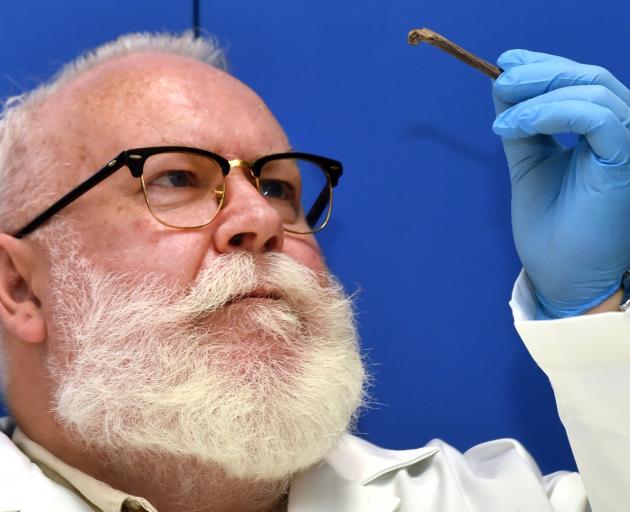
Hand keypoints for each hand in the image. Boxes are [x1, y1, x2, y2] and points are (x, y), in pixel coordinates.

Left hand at [492, 49, 629, 317]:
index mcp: (603, 132)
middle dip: (539, 73)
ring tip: (502, 118)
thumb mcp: (529, 164)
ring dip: (538, 95)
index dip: (545, 65)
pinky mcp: (626, 162)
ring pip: (592, 91)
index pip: (581, 82)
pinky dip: (552, 113)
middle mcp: (623, 133)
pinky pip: (595, 118)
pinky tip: (516, 126)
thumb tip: (504, 84)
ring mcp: (629, 146)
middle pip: (588, 78)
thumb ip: (523, 126)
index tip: (505, 62)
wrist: (561, 276)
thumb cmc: (549, 228)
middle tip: (501, 79)